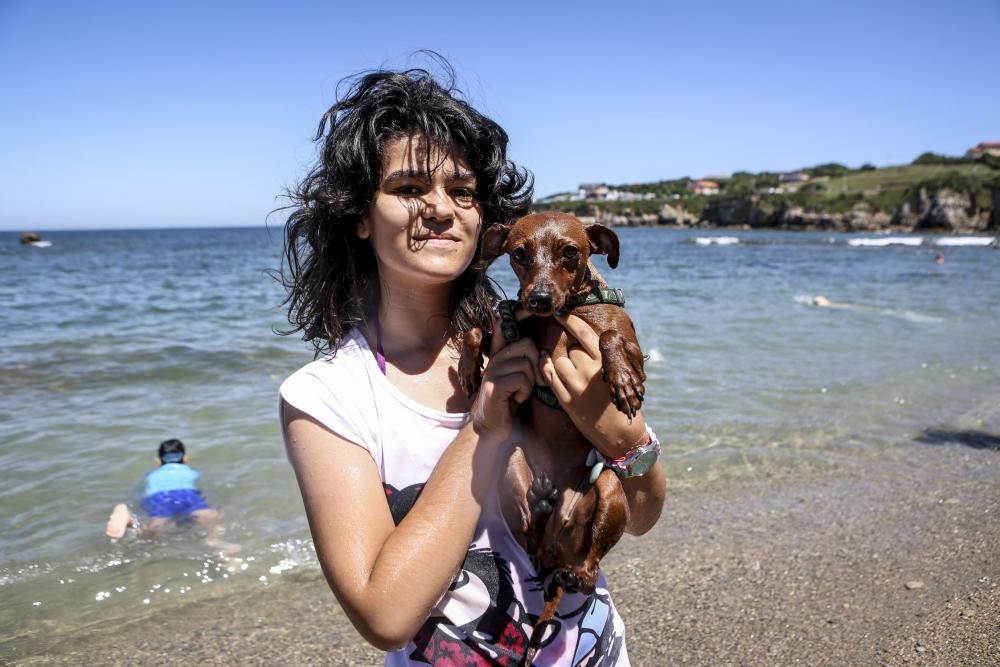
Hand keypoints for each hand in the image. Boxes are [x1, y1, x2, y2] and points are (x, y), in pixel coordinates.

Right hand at [468, 313, 539, 440]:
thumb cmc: (510, 403)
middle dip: (536, 364)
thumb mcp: (520, 379)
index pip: (503, 325)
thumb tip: (545, 352)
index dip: (516, 314)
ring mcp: (492, 372)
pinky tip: (518, 399)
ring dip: (531, 382)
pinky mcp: (493, 386)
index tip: (530, 308)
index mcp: (500, 355)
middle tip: (535, 382)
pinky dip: (525, 391)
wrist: (492, 428)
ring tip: (522, 392)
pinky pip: (520, 378)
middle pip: (525, 345)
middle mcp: (494, 360)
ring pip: (525, 364)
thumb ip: (527, 363)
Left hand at [539, 313, 646, 457]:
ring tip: (550, 349)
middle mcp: (590, 373)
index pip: (585, 334)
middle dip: (564, 342)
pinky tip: (543, 359)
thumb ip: (601, 357)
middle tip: (557, 335)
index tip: (561, 313)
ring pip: (557, 360)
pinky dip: (544, 365)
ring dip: (553, 354)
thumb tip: (585, 338)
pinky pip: (549, 376)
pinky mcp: (566, 400)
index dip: (571, 321)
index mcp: (606, 364)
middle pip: (569, 347)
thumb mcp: (618, 374)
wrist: (620, 433)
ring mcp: (576, 387)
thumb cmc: (621, 400)